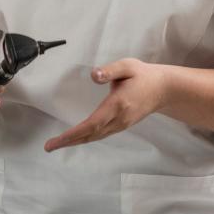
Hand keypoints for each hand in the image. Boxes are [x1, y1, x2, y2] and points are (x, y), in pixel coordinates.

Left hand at [45, 58, 167, 151]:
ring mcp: (121, 124)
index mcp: (118, 105)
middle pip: (91, 134)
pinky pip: (101, 135)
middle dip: (69, 141)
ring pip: (95, 137)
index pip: (93, 123)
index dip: (75, 133)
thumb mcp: (128, 66)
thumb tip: (94, 75)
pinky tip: (75, 138)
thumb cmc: (143, 76)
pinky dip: (86, 138)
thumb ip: (110, 70)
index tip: (59, 138)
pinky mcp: (122, 124)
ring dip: (76, 141)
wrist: (164, 89)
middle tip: (49, 146)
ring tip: (57, 144)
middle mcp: (119, 118)